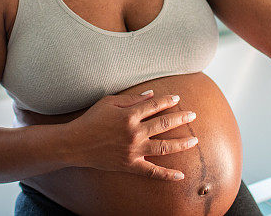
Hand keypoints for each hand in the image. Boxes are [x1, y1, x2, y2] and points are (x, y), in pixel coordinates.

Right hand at [65, 90, 197, 180]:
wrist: (75, 143)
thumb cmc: (91, 119)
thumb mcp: (109, 102)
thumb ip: (132, 98)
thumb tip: (152, 95)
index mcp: (129, 115)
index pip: (155, 105)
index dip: (167, 100)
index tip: (177, 98)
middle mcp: (134, 133)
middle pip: (164, 124)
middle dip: (181, 118)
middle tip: (193, 115)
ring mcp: (133, 151)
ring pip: (164, 147)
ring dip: (181, 144)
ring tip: (195, 140)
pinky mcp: (130, 165)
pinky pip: (152, 172)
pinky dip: (167, 175)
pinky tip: (181, 175)